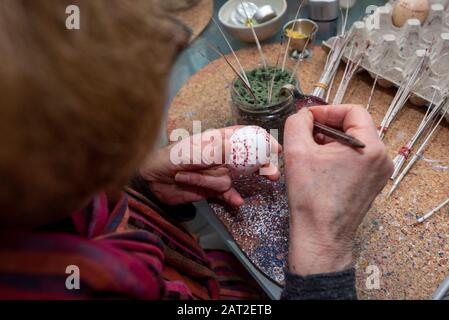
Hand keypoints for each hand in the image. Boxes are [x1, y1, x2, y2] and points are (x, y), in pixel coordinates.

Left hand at [139, 127, 280, 206]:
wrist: (149, 180)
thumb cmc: (168, 158)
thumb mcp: (192, 152)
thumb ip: (216, 151)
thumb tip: (241, 149)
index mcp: (217, 140)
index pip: (245, 135)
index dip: (262, 140)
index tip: (276, 150)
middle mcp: (221, 156)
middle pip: (248, 159)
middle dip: (261, 166)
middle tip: (273, 175)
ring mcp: (217, 173)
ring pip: (231, 180)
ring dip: (214, 183)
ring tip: (192, 179)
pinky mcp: (211, 190)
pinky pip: (227, 194)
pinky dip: (232, 198)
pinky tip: (237, 202)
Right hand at [283, 105, 392, 275]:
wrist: (321, 235)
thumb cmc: (311, 196)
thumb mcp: (297, 151)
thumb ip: (297, 123)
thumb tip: (303, 115)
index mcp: (370, 146)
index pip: (352, 111)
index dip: (327, 111)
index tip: (307, 119)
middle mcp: (381, 158)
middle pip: (354, 127)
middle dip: (327, 127)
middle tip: (305, 136)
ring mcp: (379, 173)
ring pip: (354, 143)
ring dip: (330, 142)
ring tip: (310, 153)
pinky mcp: (371, 184)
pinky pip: (355, 159)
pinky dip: (337, 156)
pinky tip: (319, 167)